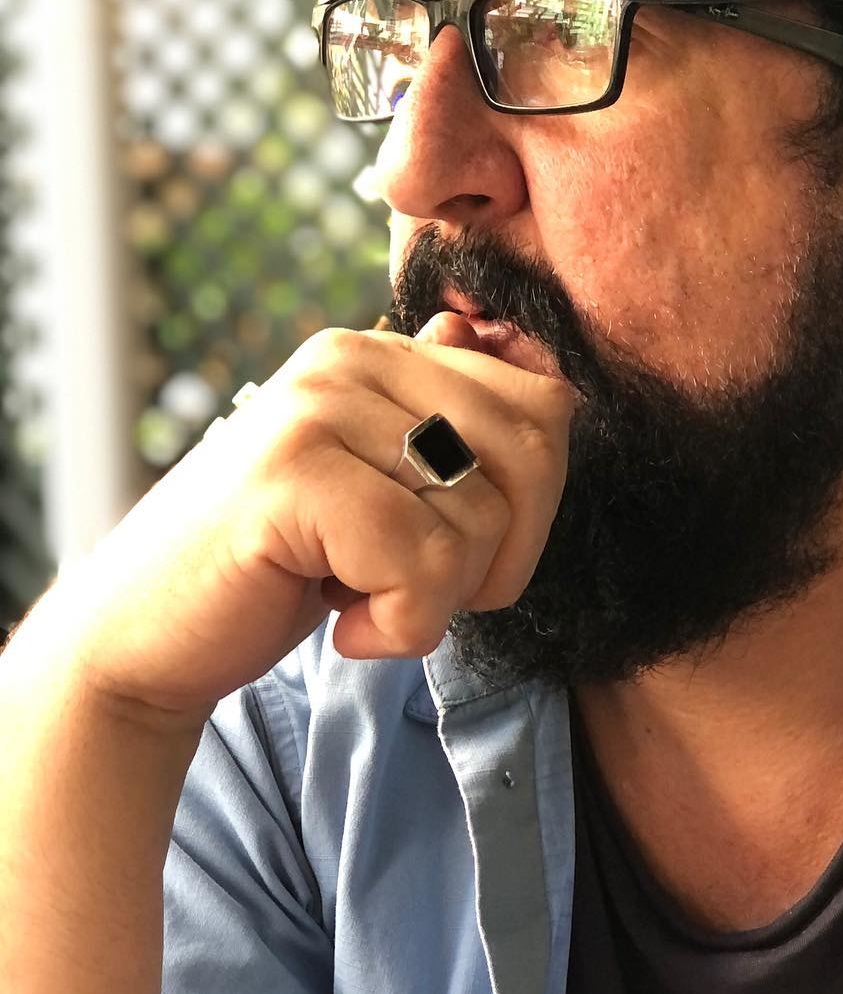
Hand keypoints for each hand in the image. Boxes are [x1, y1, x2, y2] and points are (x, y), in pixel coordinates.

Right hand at [48, 313, 575, 726]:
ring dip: (438, 600)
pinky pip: (423, 565)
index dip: (535, 507)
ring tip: (361, 599)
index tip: (460, 553)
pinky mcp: (291, 478)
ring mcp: (315, 411)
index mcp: (380, 355)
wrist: (143, 638)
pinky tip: (342, 625)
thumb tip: (539, 369)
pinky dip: (401, 627)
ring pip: (480, 521)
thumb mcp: (380, 494)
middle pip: (535, 454)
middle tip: (426, 590)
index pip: (547, 407)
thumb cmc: (279, 571)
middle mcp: (349, 360)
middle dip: (503, 555)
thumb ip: (447, 432)